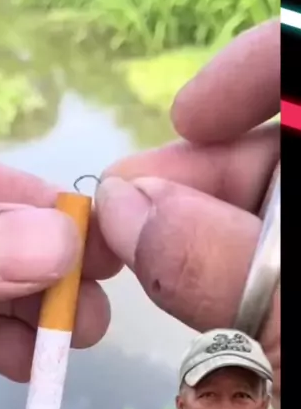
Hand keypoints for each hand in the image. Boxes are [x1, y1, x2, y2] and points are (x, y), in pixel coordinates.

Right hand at [96, 18, 279, 408]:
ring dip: (201, 224)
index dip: (259, 70)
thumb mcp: (291, 339)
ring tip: (144, 261)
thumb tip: (126, 205)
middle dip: (201, 168)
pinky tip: (202, 291)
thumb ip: (216, 267)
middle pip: (289, 143)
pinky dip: (231, 266)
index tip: (187, 119)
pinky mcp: (294, 306)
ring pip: (273, 208)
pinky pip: (270, 260)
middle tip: (124, 218)